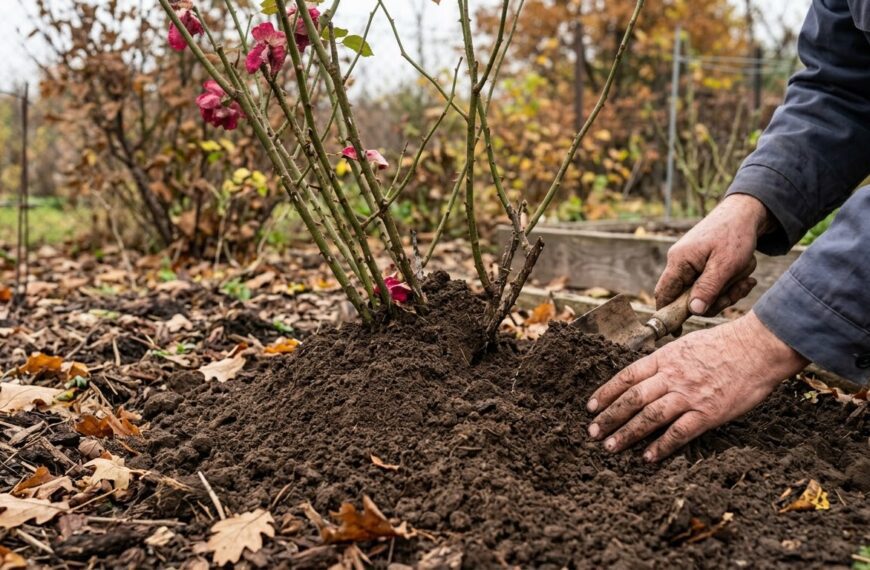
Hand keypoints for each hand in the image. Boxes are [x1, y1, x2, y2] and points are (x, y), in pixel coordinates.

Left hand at [585, 311, 808, 461]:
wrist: (758, 347)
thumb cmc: (725, 344)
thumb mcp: (686, 344)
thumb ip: (665, 361)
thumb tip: (646, 375)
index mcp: (665, 358)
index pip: (627, 376)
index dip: (606, 392)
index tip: (591, 406)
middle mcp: (672, 376)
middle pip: (632, 399)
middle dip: (609, 417)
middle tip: (592, 432)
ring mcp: (689, 395)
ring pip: (649, 416)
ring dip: (627, 433)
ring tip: (610, 446)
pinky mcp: (708, 413)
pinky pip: (679, 433)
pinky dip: (661, 446)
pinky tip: (647, 456)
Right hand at [656, 194, 774, 316]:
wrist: (747, 213)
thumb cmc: (735, 235)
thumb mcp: (724, 265)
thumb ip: (708, 288)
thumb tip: (693, 311)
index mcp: (679, 262)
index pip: (664, 294)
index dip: (667, 314)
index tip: (676, 332)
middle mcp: (681, 263)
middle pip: (689, 298)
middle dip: (716, 299)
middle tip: (738, 289)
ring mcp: (692, 264)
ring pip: (705, 293)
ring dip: (727, 290)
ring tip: (745, 276)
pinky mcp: (704, 265)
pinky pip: (713, 285)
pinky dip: (730, 284)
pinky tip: (745, 276)